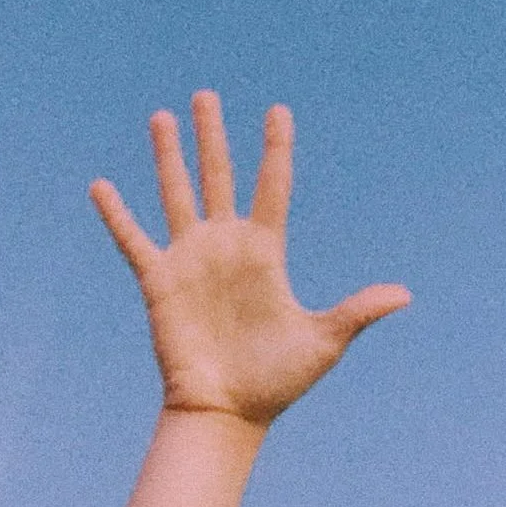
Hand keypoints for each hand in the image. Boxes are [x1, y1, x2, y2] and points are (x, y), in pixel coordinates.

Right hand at [89, 90, 409, 429]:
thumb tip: (405, 294)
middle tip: (207, 94)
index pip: (273, 186)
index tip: (278, 109)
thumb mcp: (325, 341)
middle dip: (213, 136)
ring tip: (162, 116)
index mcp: (266, 252)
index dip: (275, 149)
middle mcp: (227, 246)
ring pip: (177, 194)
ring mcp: (192, 260)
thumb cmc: (278, 380)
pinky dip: (117, 215)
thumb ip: (359, 311)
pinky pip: (134, 240)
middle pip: (219, 176)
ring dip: (168, 156)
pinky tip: (100, 185)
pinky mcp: (160, 282)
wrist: (230, 411)